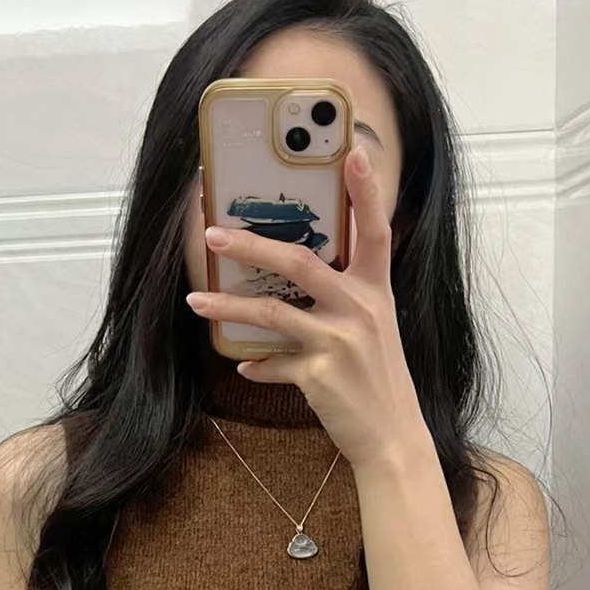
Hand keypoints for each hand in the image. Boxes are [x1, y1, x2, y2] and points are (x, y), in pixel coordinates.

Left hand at [185, 143, 429, 470]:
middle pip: (300, 263)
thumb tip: (296, 279)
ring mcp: (340, 342)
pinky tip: (243, 366)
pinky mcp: (320, 375)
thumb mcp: (374, 330)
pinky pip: (273, 364)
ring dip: (228, 308)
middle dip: (251, 246)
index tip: (353, 151)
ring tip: (195, 302)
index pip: (375, 230)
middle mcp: (360, 309)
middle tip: (213, 234)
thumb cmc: (378, 380)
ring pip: (272, 313)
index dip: (365, 191)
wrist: (393, 438)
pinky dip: (257, 365)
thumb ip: (343, 300)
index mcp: (375, 291)